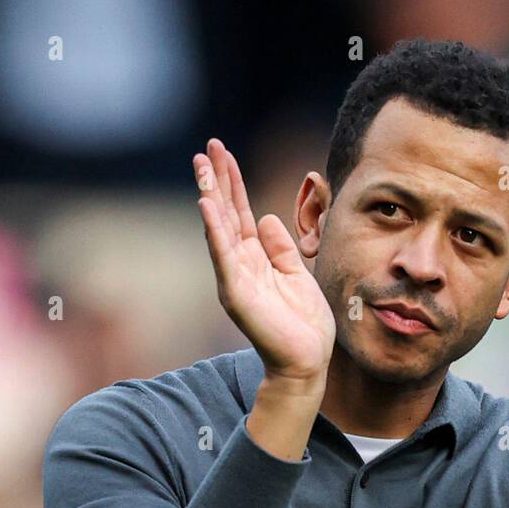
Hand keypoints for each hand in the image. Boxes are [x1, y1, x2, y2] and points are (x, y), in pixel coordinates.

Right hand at [194, 138, 335, 389]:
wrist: (307, 361)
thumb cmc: (303, 323)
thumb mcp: (296, 274)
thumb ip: (280, 247)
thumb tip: (264, 218)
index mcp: (253, 259)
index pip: (238, 213)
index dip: (232, 183)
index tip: (222, 153)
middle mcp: (238, 265)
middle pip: (224, 213)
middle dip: (216, 179)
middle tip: (207, 146)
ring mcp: (234, 279)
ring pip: (219, 229)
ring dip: (210, 195)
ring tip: (201, 165)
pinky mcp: (237, 294)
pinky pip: (223, 257)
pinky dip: (214, 231)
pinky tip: (207, 206)